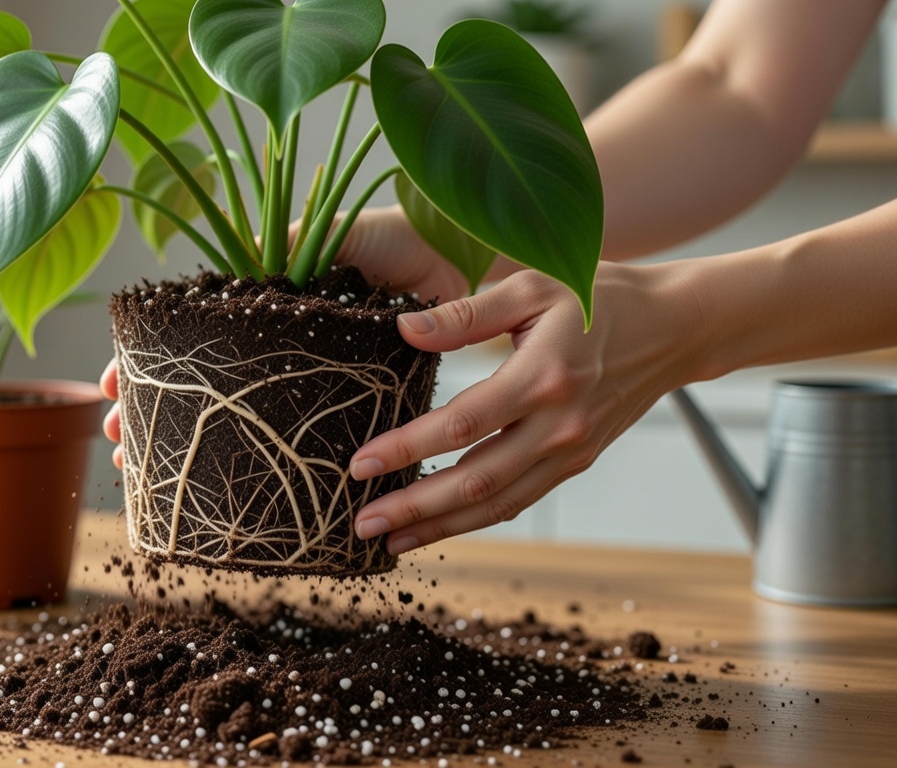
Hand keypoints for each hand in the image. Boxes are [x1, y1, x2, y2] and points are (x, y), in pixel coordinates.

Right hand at [100, 206, 474, 465]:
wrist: (464, 261)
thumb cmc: (396, 240)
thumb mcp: (326, 234)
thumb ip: (277, 249)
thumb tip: (220, 280)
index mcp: (263, 303)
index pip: (185, 337)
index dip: (143, 364)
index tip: (107, 391)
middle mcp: (278, 346)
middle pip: (199, 387)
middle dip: (152, 417)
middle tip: (118, 449)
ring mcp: (309, 378)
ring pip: (238, 420)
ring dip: (189, 448)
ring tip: (147, 478)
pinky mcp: (347, 402)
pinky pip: (299, 436)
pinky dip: (263, 462)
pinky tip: (231, 491)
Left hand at [349, 261, 713, 554]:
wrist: (675, 327)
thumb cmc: (598, 297)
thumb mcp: (533, 288)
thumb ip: (466, 314)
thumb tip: (404, 331)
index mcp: (544, 377)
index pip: (462, 425)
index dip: (408, 448)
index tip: (361, 465)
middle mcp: (560, 425)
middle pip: (476, 480)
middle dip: (415, 507)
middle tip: (362, 522)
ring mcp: (571, 451)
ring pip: (497, 503)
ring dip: (441, 526)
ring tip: (391, 541)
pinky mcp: (576, 463)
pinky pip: (519, 501)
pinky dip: (476, 519)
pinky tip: (440, 527)